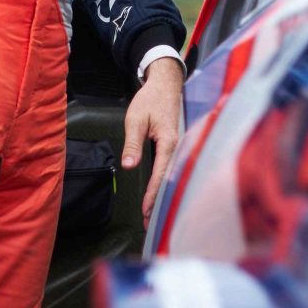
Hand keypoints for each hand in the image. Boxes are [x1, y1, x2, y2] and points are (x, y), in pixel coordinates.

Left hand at [122, 57, 184, 227]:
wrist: (166, 83)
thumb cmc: (150, 99)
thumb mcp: (136, 120)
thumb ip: (133, 144)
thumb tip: (129, 166)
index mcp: (170, 141)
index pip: (161, 173)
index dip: (153, 194)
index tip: (147, 211)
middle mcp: (178, 146)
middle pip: (169, 179)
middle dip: (160, 202)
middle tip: (149, 224)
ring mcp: (178, 146)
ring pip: (171, 175)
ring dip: (162, 194)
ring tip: (152, 215)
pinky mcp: (175, 145)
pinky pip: (170, 168)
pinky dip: (164, 183)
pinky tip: (159, 193)